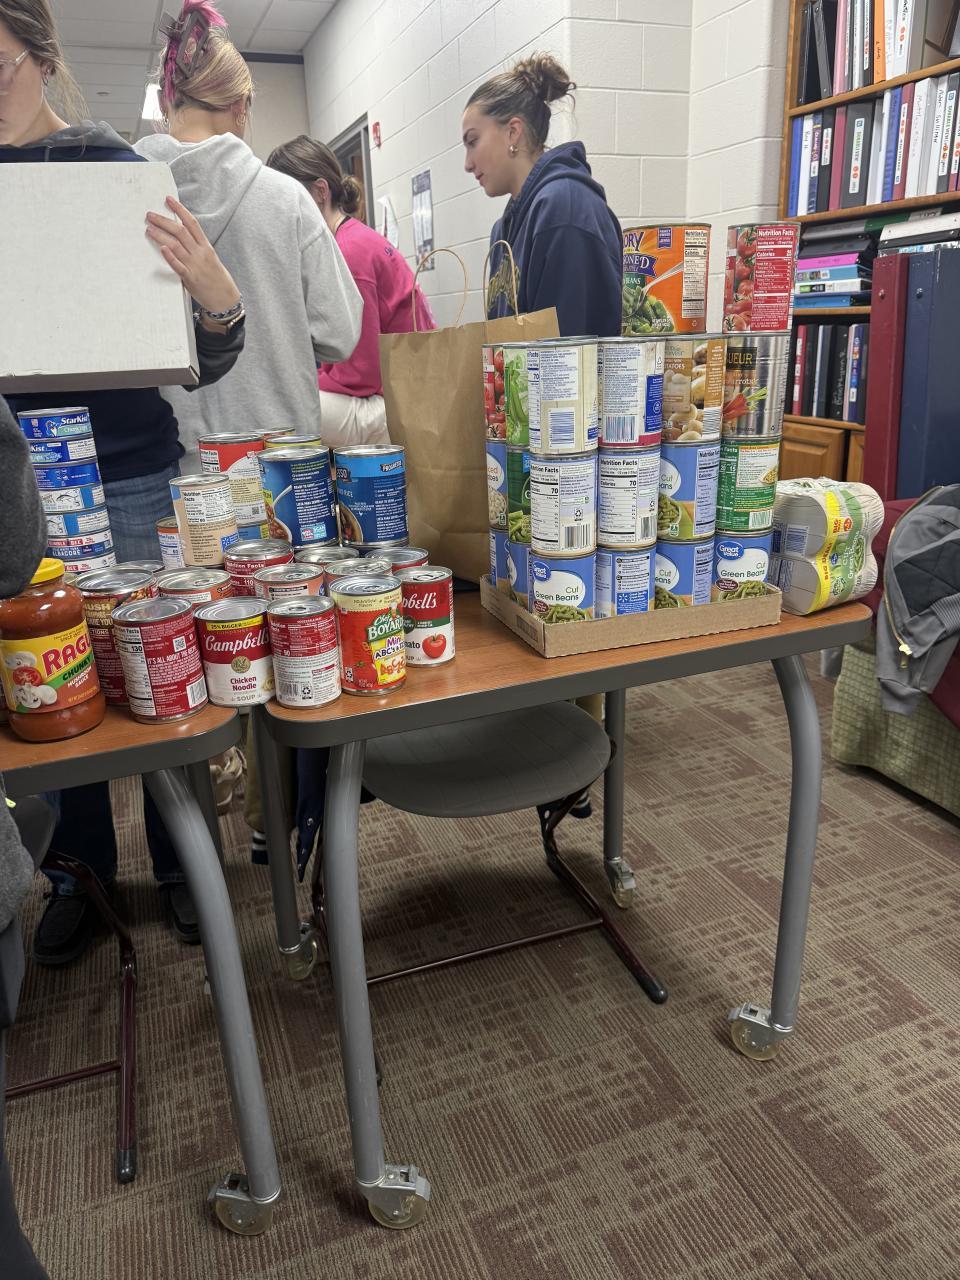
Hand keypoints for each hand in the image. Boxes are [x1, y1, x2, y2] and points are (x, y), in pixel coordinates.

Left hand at [146, 196, 240, 314]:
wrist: (225, 298)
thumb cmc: (216, 278)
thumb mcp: (210, 257)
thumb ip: (197, 246)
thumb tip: (181, 234)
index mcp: (206, 246)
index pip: (191, 223)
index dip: (179, 209)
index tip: (168, 200)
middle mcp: (200, 253)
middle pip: (180, 231)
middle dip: (164, 221)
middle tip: (150, 215)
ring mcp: (195, 265)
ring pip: (176, 246)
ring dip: (161, 235)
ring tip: (149, 229)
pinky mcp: (191, 278)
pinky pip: (179, 266)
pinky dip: (170, 257)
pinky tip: (162, 249)